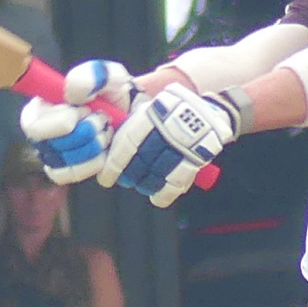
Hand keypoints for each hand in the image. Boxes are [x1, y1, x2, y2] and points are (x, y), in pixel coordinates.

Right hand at [20, 60, 142, 184]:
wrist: (134, 118)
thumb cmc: (114, 95)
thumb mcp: (109, 76)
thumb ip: (91, 76)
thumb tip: (71, 95)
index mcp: (42, 108)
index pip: (32, 123)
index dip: (60, 120)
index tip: (84, 110)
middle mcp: (42, 134)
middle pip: (50, 144)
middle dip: (85, 130)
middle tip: (102, 117)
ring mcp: (53, 156)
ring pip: (64, 160)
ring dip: (93, 143)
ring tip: (105, 129)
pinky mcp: (68, 172)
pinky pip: (74, 173)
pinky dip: (95, 160)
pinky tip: (105, 147)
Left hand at [101, 84, 240, 207]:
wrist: (201, 111)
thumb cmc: (167, 110)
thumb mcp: (147, 107)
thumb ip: (130, 122)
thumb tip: (108, 139)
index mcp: (150, 115)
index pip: (126, 144)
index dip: (114, 165)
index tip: (106, 179)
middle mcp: (165, 130)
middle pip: (141, 161)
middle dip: (130, 175)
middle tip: (126, 180)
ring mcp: (182, 146)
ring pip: (158, 175)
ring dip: (146, 185)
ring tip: (142, 186)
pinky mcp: (196, 159)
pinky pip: (178, 183)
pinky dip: (165, 195)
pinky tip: (158, 199)